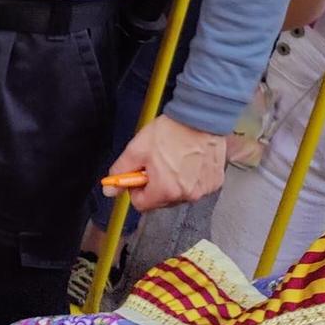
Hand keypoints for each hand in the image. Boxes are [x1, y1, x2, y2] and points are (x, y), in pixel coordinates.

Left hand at [109, 115, 227, 211]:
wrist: (200, 119)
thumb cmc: (171, 133)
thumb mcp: (136, 150)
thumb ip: (121, 172)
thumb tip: (110, 189)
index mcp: (166, 190)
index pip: (141, 204)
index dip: (135, 189)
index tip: (137, 175)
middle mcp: (187, 195)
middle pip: (161, 200)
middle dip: (154, 185)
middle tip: (155, 163)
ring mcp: (204, 190)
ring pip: (179, 193)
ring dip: (172, 181)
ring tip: (173, 159)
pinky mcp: (215, 182)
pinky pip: (196, 186)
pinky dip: (189, 177)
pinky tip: (187, 161)